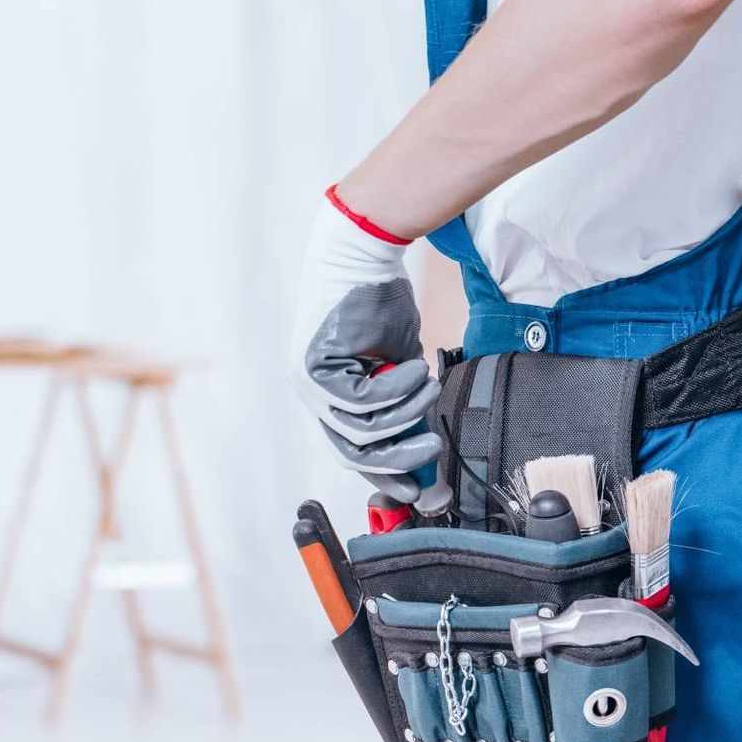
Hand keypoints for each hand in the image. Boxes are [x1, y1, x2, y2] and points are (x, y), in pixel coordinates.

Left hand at [288, 188, 441, 505]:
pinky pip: (362, 400)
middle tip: (433, 450)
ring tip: (429, 387)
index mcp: (328, 394)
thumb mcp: (399, 361)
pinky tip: (414, 370)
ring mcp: (308, 382)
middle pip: (351, 450)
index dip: (385, 469)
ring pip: (360, 428)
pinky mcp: (313, 366)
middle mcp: (311, 392)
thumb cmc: (380, 301)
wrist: (362, 253)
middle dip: (397, 458)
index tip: (417, 488)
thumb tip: (425, 442)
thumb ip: (404, 402)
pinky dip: (395, 390)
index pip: (351, 447)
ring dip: (405, 413)